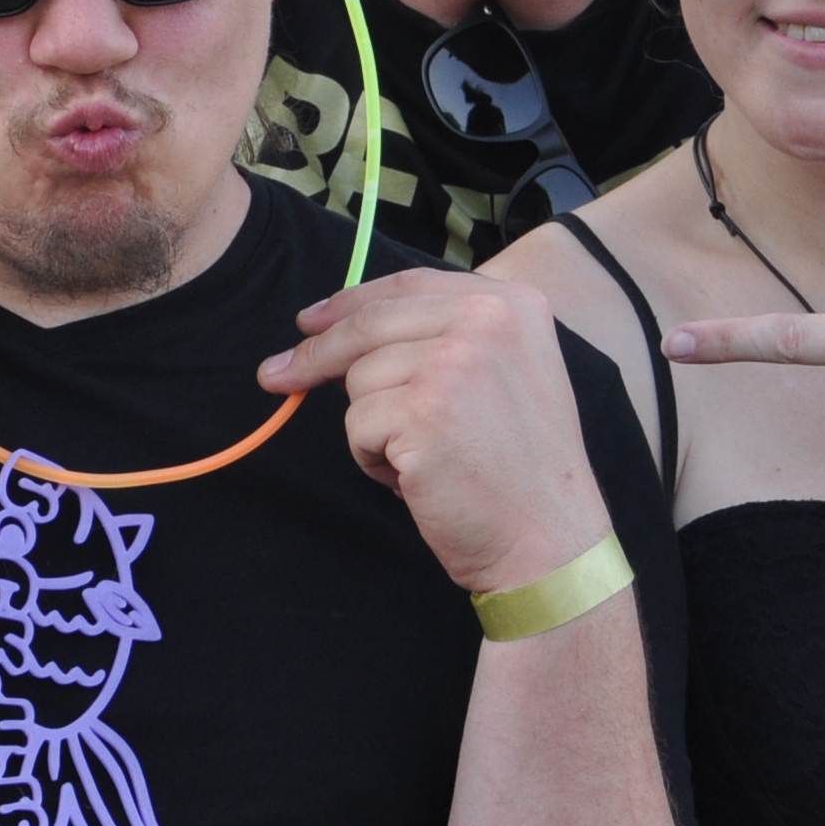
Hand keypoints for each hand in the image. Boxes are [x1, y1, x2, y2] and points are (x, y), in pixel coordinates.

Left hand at [261, 268, 605, 596]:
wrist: (548, 540)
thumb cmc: (518, 469)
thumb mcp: (506, 374)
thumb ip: (444, 337)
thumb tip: (339, 325)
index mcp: (512, 303)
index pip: (408, 285)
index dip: (350, 302)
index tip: (310, 321)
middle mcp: (488, 320)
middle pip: (369, 322)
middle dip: (315, 353)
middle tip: (276, 375)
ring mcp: (455, 362)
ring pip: (359, 378)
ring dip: (372, 426)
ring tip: (424, 457)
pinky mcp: (423, 409)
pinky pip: (357, 424)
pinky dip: (372, 459)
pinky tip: (418, 477)